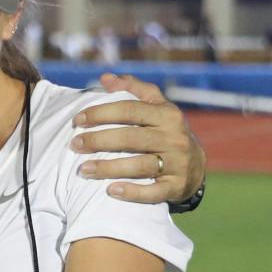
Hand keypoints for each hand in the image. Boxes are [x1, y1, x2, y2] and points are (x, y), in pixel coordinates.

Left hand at [71, 73, 207, 203]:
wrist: (196, 165)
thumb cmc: (166, 131)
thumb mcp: (157, 107)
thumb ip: (133, 90)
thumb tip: (105, 78)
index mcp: (167, 115)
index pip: (130, 110)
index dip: (102, 113)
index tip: (78, 120)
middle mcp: (174, 138)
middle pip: (131, 138)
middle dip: (99, 140)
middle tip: (75, 144)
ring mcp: (177, 163)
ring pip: (140, 165)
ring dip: (109, 168)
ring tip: (84, 170)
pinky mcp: (176, 187)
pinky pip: (153, 192)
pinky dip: (132, 192)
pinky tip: (111, 190)